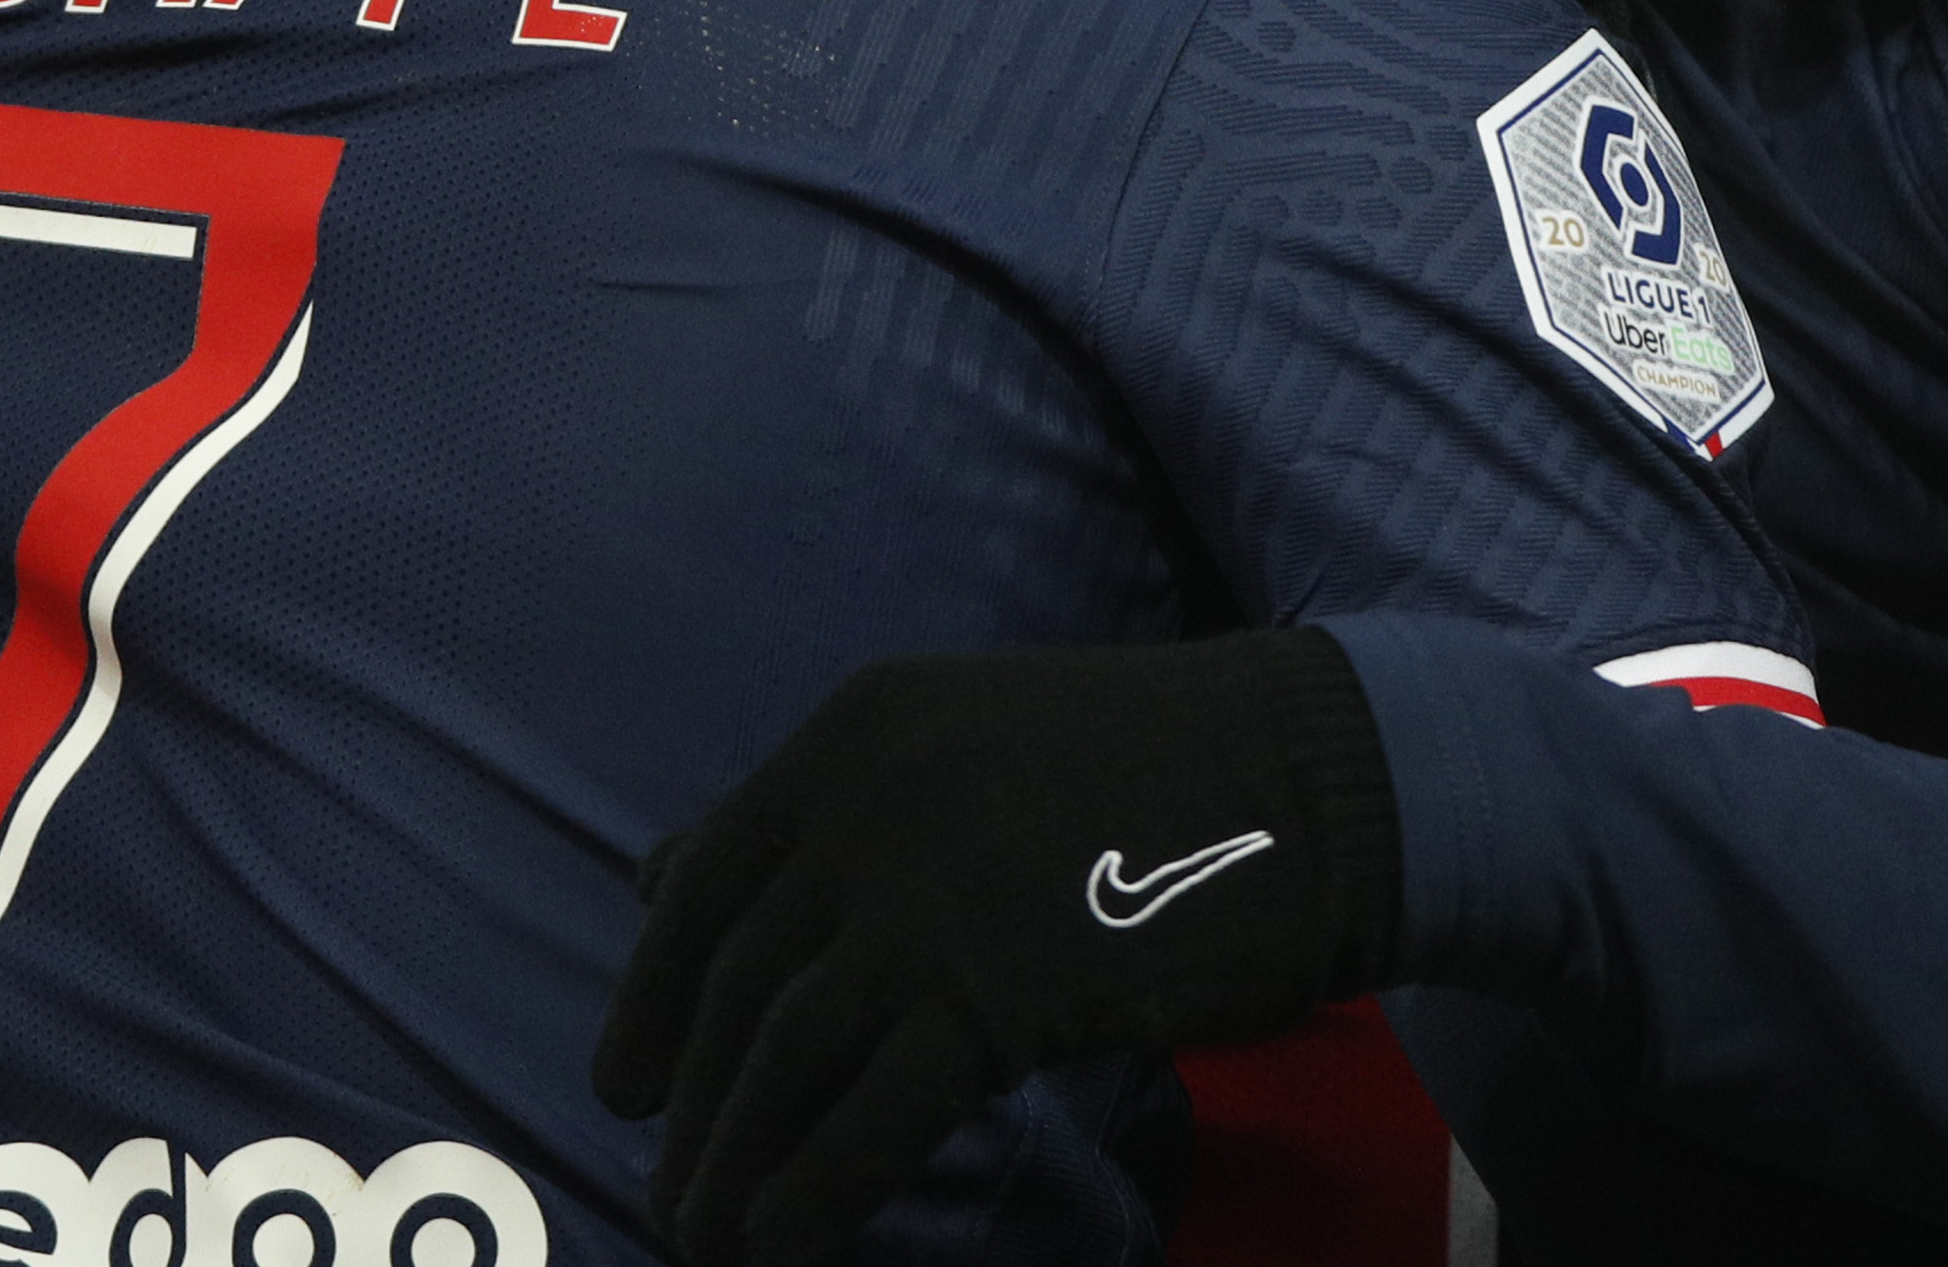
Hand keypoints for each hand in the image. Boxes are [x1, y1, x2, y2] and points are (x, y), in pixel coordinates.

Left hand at [594, 630, 1404, 1266]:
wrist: (1323, 779)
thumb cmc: (1159, 768)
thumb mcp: (968, 746)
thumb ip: (833, 812)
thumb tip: (661, 873)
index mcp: (856, 732)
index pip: (704, 877)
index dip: (649, 996)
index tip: (624, 1086)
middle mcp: (868, 801)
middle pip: (735, 984)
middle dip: (688, 1107)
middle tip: (670, 1194)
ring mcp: (926, 895)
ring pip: (781, 1058)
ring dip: (731, 1167)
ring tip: (711, 1235)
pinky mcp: (995, 991)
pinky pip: (868, 1119)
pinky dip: (812, 1192)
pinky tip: (790, 1241)